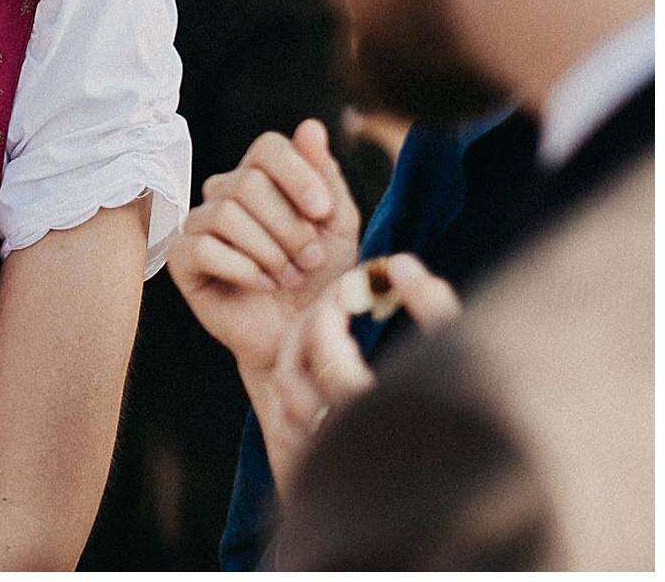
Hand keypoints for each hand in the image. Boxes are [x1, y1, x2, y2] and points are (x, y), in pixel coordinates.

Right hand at [165, 119, 360, 377]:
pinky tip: (264, 285)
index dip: (296, 175)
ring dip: (268, 252)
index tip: (322, 213)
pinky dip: (243, 269)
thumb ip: (324, 177)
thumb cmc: (322, 280)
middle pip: (246, 183)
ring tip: (289, 277)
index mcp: (261, 178)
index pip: (267, 147)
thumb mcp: (337, 226)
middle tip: (309, 260)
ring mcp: (198, 225)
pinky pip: (203, 248)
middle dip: (288, 226)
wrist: (303, 335)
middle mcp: (224, 195)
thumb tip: (310, 125)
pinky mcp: (182, 260)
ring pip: (224, 214)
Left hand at [263, 253, 460, 496]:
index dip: (328, 316)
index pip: (326, 357)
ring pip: (284, 407)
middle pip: (293, 379)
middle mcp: (345, 453)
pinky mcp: (324, 487)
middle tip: (330, 309)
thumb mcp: (468, 362)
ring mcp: (329, 473)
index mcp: (378, 422)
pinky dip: (296, 398)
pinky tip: (323, 378)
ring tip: (326, 339)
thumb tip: (399, 263)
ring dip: (297, 365)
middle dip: (307, 334)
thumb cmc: (485, 423)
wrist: (483, 504)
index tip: (345, 294)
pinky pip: (287, 432)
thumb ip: (435, 309)